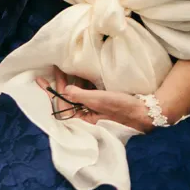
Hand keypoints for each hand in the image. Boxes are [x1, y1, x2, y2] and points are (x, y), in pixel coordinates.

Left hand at [35, 67, 153, 132]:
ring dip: (70, 82)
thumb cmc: (122, 108)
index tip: (42, 80)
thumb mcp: (98, 100)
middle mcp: (87, 116)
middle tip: (54, 69)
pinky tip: (78, 75)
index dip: (51, 92)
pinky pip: (87, 94)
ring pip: (77, 95)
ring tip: (63, 69)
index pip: (61, 106)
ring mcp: (95, 110)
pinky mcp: (103, 104)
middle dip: (60, 84)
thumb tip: (64, 90)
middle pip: (67, 99)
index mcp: (83, 121)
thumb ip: (79, 95)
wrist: (148, 111)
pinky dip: (82, 84)